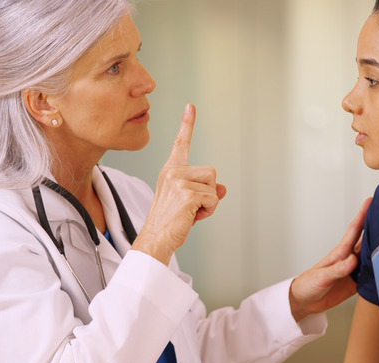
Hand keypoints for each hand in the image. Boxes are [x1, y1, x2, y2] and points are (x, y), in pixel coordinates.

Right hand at [132, 104, 226, 264]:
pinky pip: (213, 198)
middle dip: (208, 191)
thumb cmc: (170, 222)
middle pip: (211, 172)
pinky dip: (208, 211)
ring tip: (191, 212)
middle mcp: (173, 172)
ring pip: (213, 185)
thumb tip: (222, 188)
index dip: (187, 124)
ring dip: (209, 202)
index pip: (181, 144)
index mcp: (170, 171)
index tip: (191, 106)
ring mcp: (179, 181)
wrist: (155, 239)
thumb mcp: (189, 202)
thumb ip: (205, 191)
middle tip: (191, 207)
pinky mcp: (187, 193)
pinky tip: (192, 216)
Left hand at [289, 197, 370, 321]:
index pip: (354, 230)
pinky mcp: (356, 283)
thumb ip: (338, 269)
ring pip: (372, 256)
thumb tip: (353, 260)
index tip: (370, 201)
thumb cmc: (308, 284)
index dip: (362, 215)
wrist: (305, 302)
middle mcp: (349, 259)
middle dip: (378, 226)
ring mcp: (354, 270)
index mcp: (340, 253)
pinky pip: (372, 274)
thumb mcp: (322, 276)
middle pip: (367, 239)